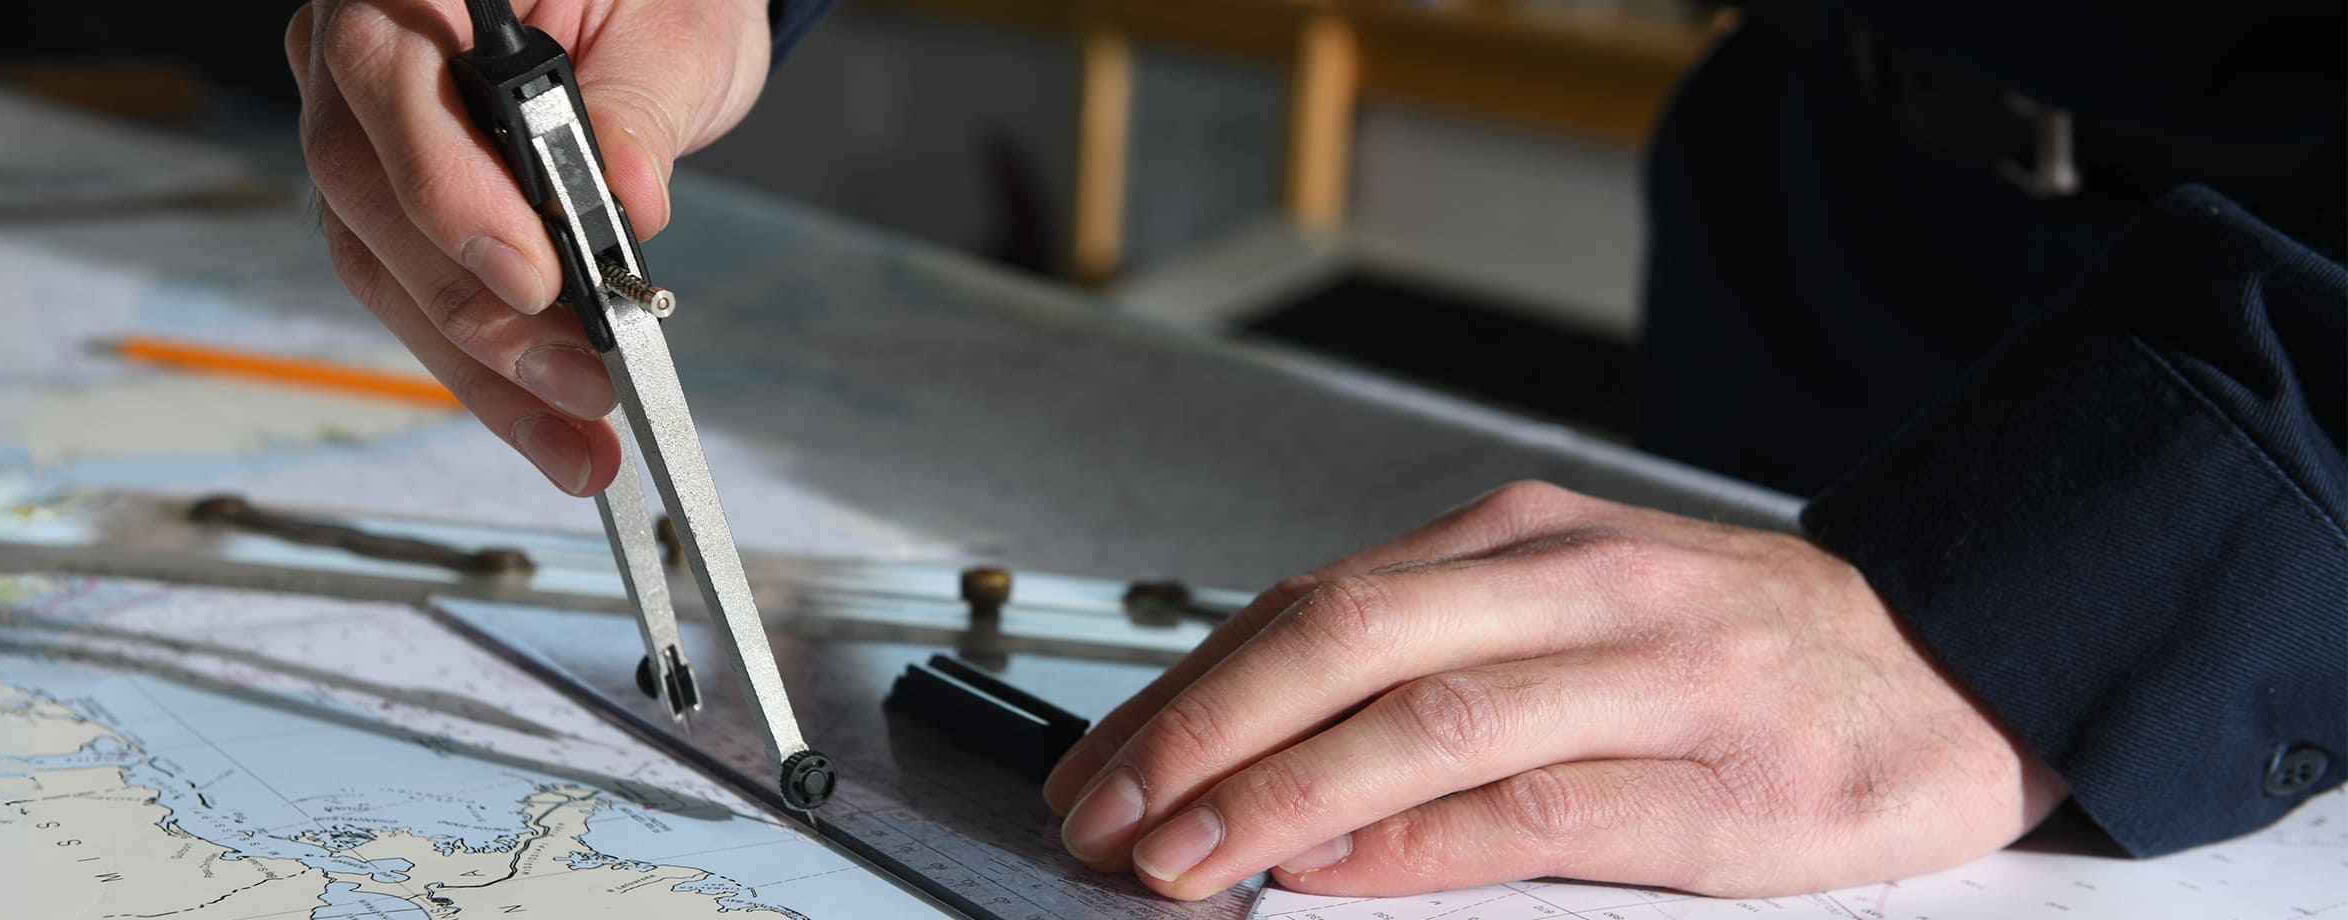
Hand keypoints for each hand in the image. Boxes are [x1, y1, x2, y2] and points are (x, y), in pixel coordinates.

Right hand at [286, 0, 772, 495]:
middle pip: (366, 193)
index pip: (390, 81)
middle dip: (474, 310)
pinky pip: (411, 291)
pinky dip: (482, 368)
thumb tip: (624, 201)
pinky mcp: (385, 196)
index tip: (534, 279)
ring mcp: (358, 124)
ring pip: (380, 265)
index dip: (449, 192)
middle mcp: (357, 44)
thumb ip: (640, 110)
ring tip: (577, 436)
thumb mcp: (673, 28)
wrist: (643, 6)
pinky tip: (547, 426)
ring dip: (480, 367)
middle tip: (578, 377)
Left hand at [1041, 481, 2068, 899]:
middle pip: (1341, 638)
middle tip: (1103, 815)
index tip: (1095, 767)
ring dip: (1280, 795)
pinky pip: (1536, 813)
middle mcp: (1577, 591)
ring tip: (1183, 860)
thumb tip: (1248, 738)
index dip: (1185, 688)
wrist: (1969, 664)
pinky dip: (1416, 844)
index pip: (1309, 603)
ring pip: (1425, 722)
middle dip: (1197, 732)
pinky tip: (1333, 875)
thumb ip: (1433, 654)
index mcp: (1525, 541)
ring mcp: (1652, 685)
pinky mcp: (1719, 789)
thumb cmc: (1743, 653)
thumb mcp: (1576, 609)